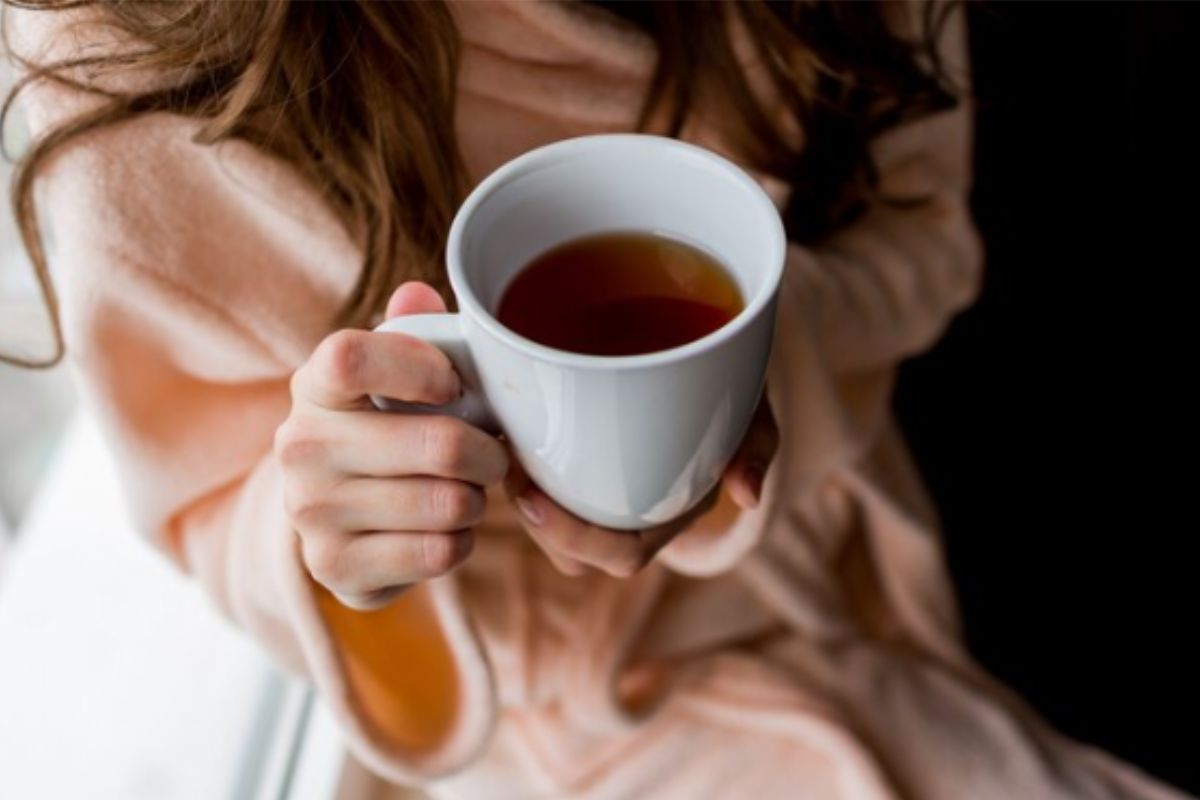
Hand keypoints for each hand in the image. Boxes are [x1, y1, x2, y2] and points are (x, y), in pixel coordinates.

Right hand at [275, 282, 508, 609]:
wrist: (338, 519)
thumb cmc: (384, 429)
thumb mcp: (393, 375)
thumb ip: (412, 330)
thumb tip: (417, 294)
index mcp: (314, 386)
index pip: (350, 357)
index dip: (419, 367)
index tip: (454, 385)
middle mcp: (300, 447)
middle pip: (439, 443)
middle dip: (489, 452)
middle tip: (493, 455)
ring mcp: (311, 512)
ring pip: (448, 503)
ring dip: (476, 500)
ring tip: (465, 491)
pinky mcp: (334, 567)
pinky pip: (439, 553)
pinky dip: (460, 542)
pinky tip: (445, 530)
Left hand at [503, 398, 778, 576]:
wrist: (704, 340)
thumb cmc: (728, 380)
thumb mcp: (751, 405)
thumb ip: (757, 445)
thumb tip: (747, 497)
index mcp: (672, 510)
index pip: (622, 554)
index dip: (575, 539)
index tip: (533, 498)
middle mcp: (634, 510)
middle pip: (573, 553)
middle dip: (536, 524)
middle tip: (510, 469)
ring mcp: (603, 488)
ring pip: (549, 524)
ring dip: (521, 496)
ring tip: (504, 447)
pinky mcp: (574, 458)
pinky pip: (540, 481)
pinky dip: (518, 465)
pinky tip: (504, 426)